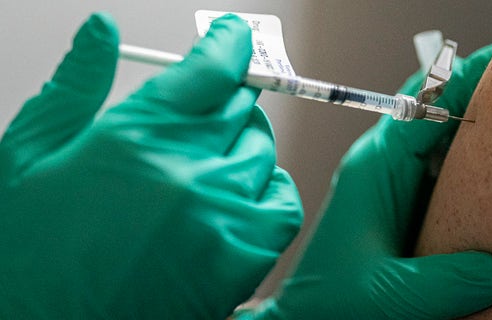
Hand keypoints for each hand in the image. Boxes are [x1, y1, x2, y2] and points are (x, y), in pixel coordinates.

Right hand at [0, 13, 301, 318]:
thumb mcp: (28, 156)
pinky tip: (237, 199)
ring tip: (211, 164)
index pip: (212, 68)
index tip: (233, 39)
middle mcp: (188, 169)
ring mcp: (219, 216)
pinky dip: (267, 194)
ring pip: (264, 153)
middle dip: (227, 103)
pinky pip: (282, 205)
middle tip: (209, 113)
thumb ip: (74, 86)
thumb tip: (101, 28)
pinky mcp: (240, 260)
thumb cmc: (28, 251)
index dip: (229, 45)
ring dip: (242, 149)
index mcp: (137, 134)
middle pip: (242, 109)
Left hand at [234, 43, 491, 319]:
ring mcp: (394, 183)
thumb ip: (448, 281)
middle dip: (476, 100)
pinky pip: (442, 170)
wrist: (308, 317)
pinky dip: (470, 167)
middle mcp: (384, 166)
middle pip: (435, 112)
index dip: (463, 81)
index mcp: (374, 169)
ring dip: (476, 133)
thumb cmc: (332, 302)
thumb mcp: (392, 295)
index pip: (422, 107)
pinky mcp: (404, 204)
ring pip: (441, 139)